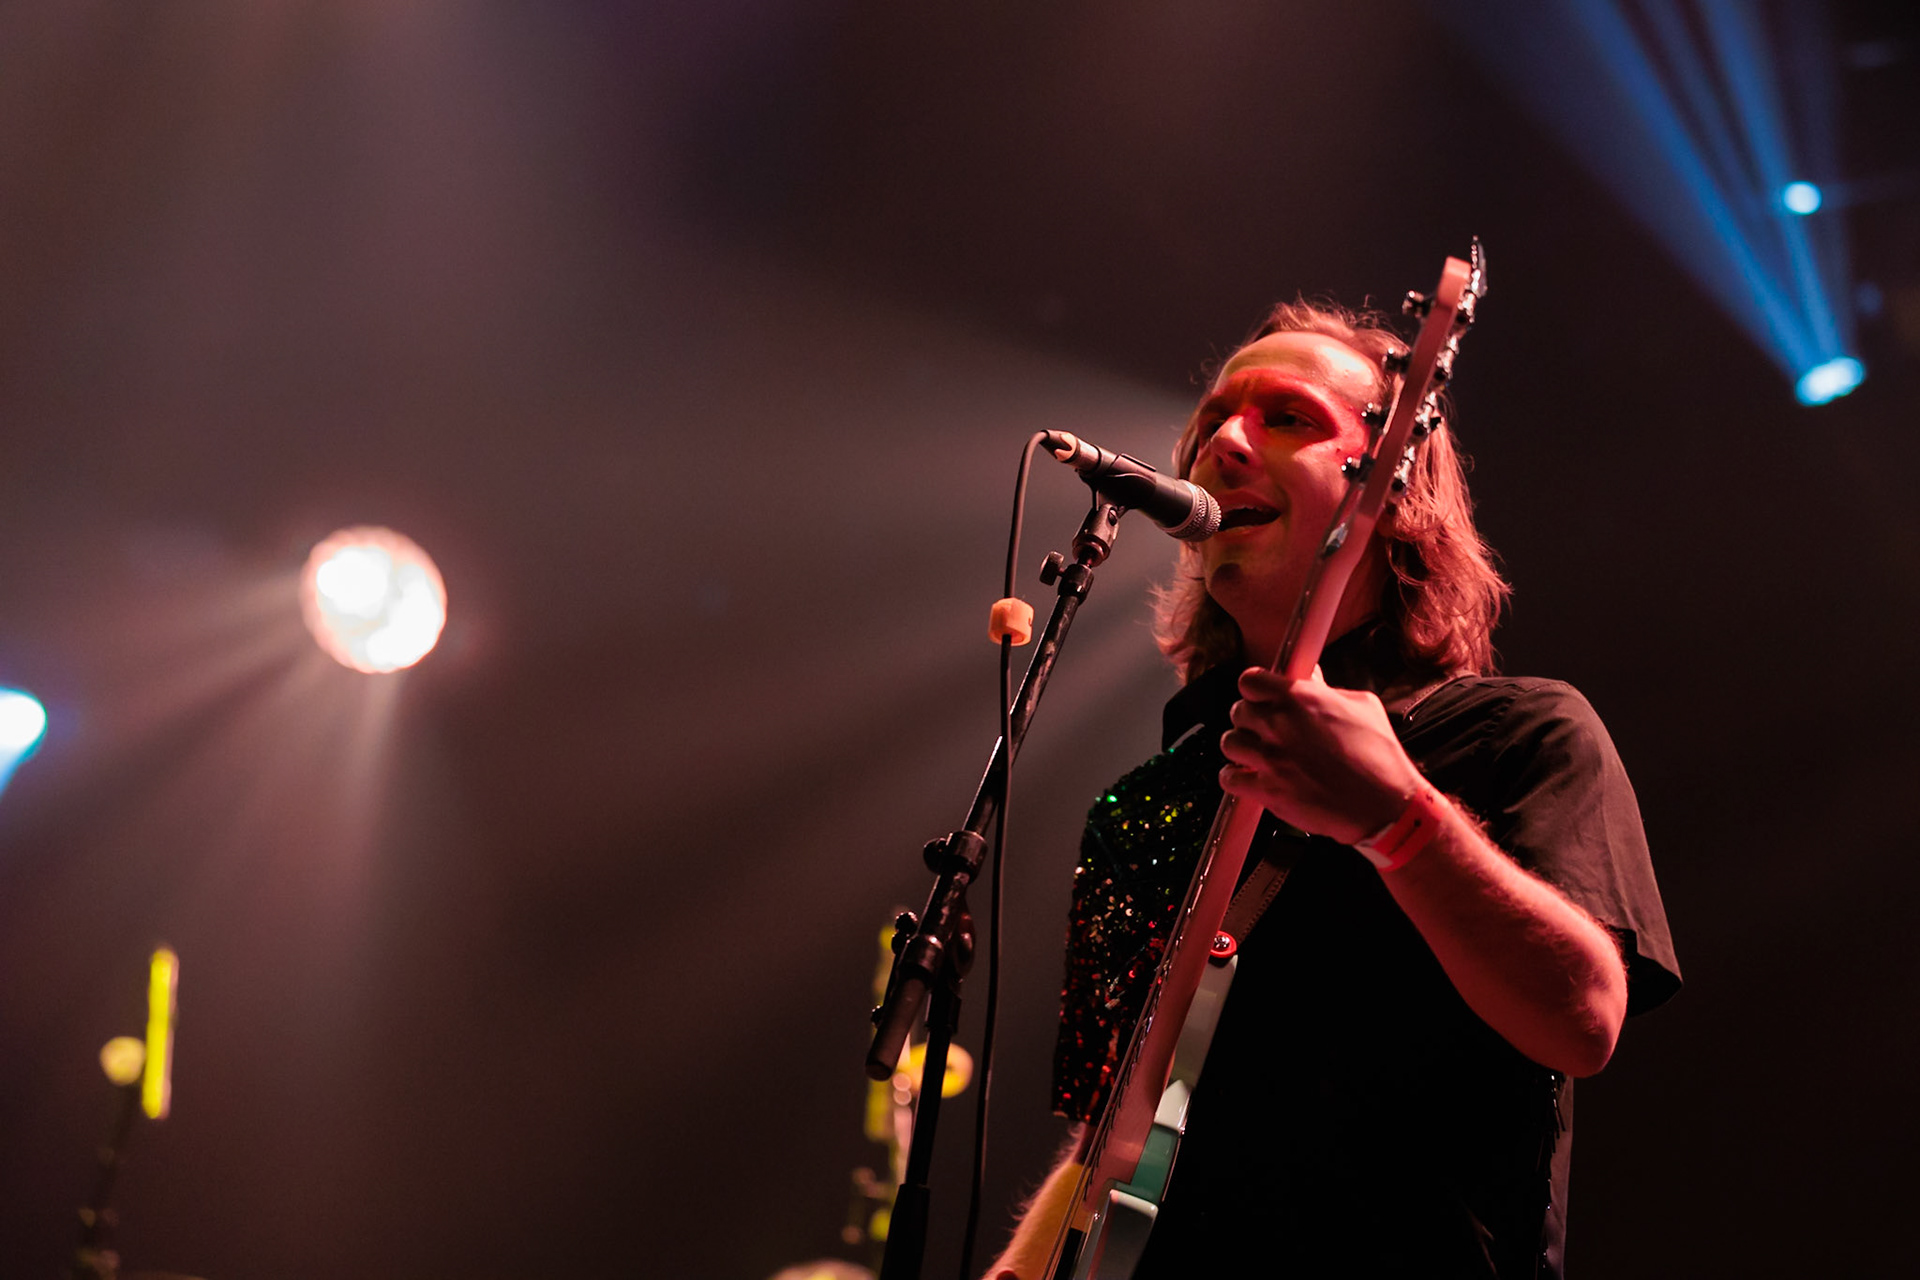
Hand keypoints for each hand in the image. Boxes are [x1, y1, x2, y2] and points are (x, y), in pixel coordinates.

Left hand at [1219, 666, 1423, 843]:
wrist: (1385, 805)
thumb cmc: (1380, 757)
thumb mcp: (1362, 706)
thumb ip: (1329, 690)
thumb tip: (1311, 678)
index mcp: (1301, 698)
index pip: (1250, 681)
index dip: (1254, 688)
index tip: (1260, 695)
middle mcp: (1280, 725)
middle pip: (1239, 711)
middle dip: (1250, 718)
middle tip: (1265, 728)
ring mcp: (1271, 758)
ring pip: (1229, 742)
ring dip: (1241, 746)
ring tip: (1257, 752)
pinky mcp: (1267, 790)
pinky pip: (1229, 777)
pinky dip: (1235, 776)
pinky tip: (1249, 776)